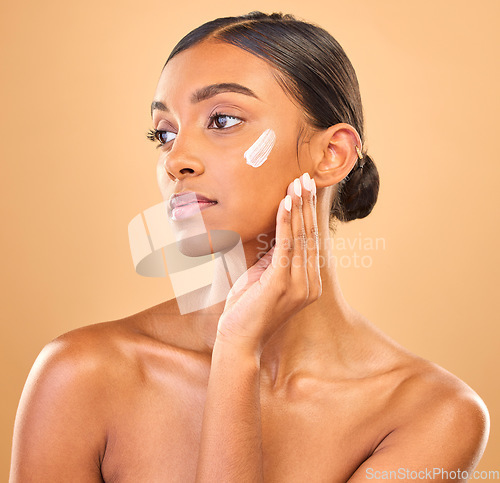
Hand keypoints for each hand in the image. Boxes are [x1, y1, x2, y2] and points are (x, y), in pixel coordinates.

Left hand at [216, 173, 321, 355]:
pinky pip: (286, 245)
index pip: (311, 241)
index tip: (305, 190)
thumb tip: (278, 232)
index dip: (308, 214)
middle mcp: (310, 282)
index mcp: (308, 281)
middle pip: (310, 235)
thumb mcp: (265, 278)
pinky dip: (286, 222)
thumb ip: (275, 258)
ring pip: (301, 237)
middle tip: (306, 177)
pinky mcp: (283, 283)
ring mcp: (299, 284)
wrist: (238, 340)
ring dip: (299, 207)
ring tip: (298, 183)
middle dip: (307, 204)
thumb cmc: (248, 310)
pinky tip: (286, 203)